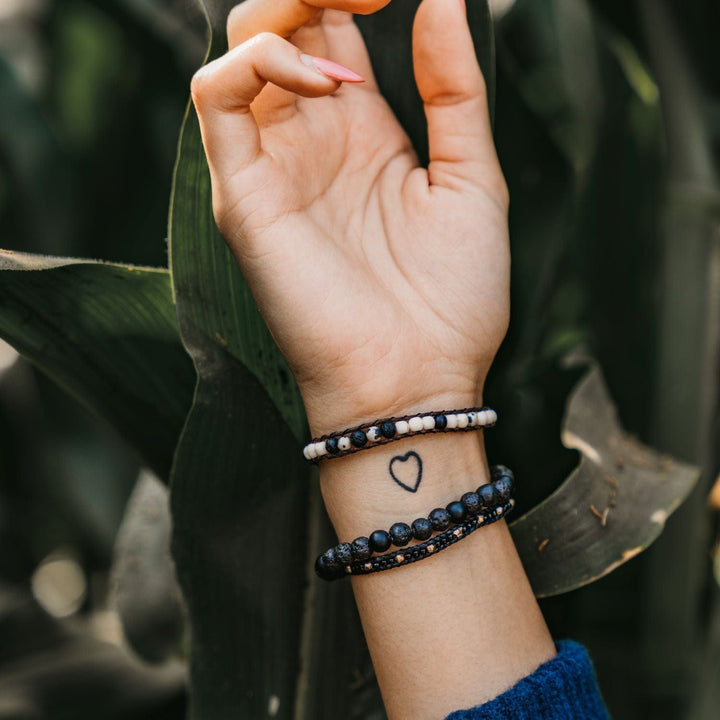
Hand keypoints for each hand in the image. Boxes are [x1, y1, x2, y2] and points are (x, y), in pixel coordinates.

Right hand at [191, 0, 508, 435]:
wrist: (416, 379)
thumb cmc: (452, 298)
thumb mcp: (473, 179)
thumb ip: (455, 89)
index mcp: (365, 136)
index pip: (334, 34)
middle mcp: (314, 143)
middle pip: (282, 28)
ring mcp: (275, 165)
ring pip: (241, 51)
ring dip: (284, 16)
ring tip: (348, 37)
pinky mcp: (245, 194)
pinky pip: (217, 99)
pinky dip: (256, 64)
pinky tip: (320, 81)